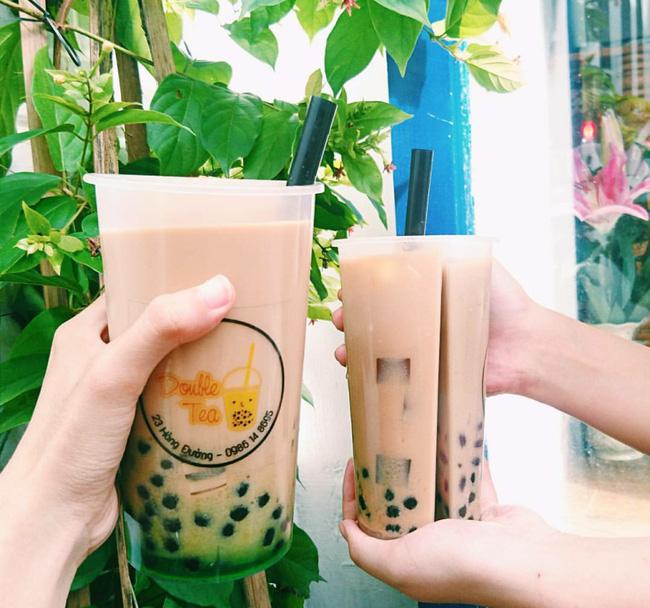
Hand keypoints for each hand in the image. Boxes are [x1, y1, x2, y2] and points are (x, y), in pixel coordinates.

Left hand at [0, 276, 233, 565]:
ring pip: (170, 366)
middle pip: (159, 329)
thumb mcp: (115, 374)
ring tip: (244, 352)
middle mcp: (101, 360)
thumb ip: (161, 328)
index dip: (173, 281)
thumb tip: (219, 289)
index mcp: (86, 334)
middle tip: (242, 316)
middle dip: (198, 324)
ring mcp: (119, 395)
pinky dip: (198, 396)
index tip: (217, 278)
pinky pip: (174, 399)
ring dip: (202, 363)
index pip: (135, 291)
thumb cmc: (71, 443)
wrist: (55, 520)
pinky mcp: (136, 425)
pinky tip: (227, 397)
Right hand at [333, 261, 538, 396]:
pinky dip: (373, 380)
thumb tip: (405, 245)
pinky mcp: (427, 378)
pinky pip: (395, 380)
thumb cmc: (503, 303)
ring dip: (353, 350)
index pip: (383, 290)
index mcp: (424, 296)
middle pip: (373, 321)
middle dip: (349, 319)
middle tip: (340, 319)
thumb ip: (443, 254)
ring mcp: (421, 352)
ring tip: (344, 351)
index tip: (346, 289)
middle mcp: (418, 323)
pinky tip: (359, 376)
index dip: (360, 290)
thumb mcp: (473, 266)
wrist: (526, 345)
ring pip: (377, 351)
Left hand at [338, 459, 560, 605]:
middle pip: (399, 507)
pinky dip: (463, 463)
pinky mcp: (484, 512)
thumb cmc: (461, 565)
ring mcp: (458, 528)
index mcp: (406, 561)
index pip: (368, 526)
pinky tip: (454, 441)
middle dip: (388, 479)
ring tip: (411, 442)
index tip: (355, 467)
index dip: (355, 496)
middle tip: (379, 450)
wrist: (521, 561)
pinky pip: (468, 481)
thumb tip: (346, 528)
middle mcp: (430, 546)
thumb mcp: (398, 563)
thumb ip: (365, 550)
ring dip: (424, 468)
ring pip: (434, 492)